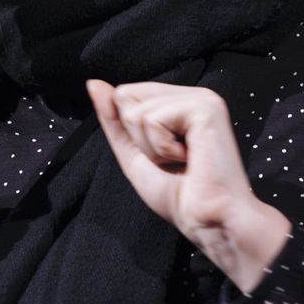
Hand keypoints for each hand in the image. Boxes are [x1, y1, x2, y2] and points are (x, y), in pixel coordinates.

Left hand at [86, 79, 289, 293]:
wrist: (208, 219)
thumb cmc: (180, 196)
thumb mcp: (134, 154)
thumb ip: (114, 119)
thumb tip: (94, 84)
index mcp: (179, 103)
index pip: (126, 95)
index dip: (130, 132)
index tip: (163, 156)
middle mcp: (192, 95)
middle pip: (125, 96)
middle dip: (137, 138)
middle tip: (172, 159)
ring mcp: (200, 99)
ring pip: (135, 111)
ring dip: (151, 148)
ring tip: (181, 160)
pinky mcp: (205, 107)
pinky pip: (152, 119)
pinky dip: (161, 148)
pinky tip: (189, 157)